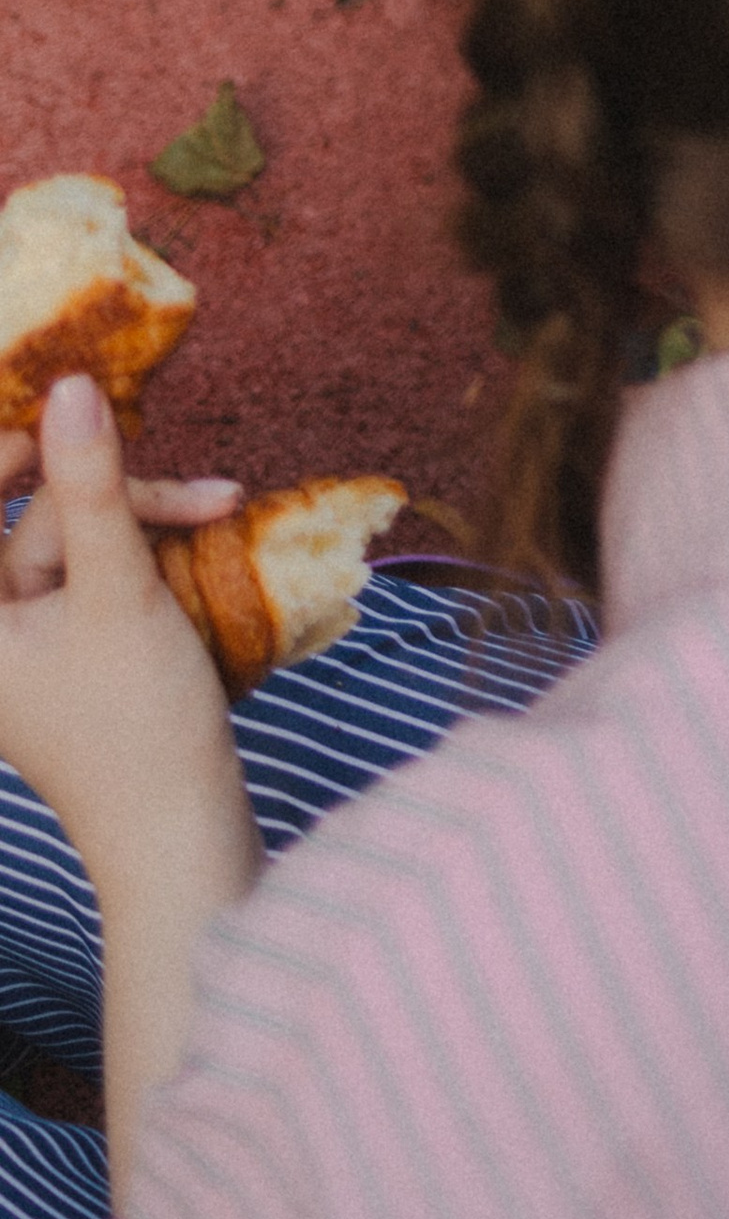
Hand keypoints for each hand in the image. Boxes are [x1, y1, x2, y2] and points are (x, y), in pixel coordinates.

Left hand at [0, 379, 250, 894]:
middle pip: (24, 516)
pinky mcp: (67, 648)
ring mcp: (25, 641)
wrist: (178, 833)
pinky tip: (205, 523)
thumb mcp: (117, 590)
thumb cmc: (135, 723)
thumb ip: (94, 487)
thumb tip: (70, 385)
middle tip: (163, 454)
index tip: (65, 398)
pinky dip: (143, 546)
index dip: (8, 446)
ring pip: (71, 536)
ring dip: (140, 512)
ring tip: (218, 500)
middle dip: (101, 482)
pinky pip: (93, 568)